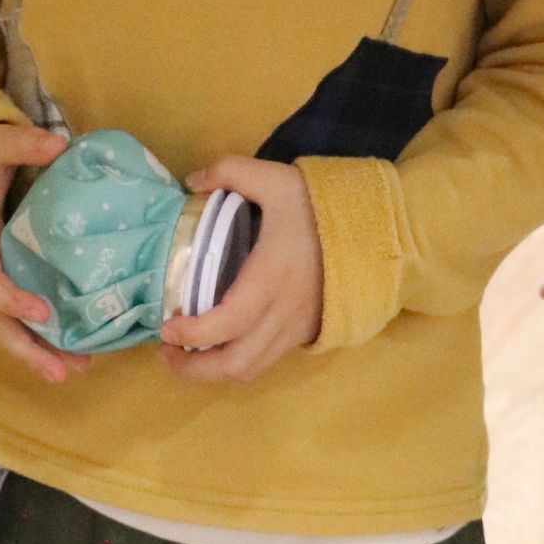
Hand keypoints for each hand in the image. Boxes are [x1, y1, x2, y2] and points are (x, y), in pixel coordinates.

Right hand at [0, 122, 91, 386]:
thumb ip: (24, 144)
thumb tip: (60, 145)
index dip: (11, 300)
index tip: (44, 312)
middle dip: (27, 350)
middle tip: (63, 373)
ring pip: (5, 327)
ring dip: (37, 353)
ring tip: (77, 371)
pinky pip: (14, 319)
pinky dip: (38, 339)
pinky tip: (72, 352)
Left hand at [158, 157, 322, 384]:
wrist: (377, 232)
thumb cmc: (322, 208)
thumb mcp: (276, 179)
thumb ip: (231, 171)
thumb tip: (192, 181)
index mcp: (272, 278)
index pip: (228, 322)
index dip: (193, 333)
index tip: (166, 328)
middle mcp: (283, 313)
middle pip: (236, 364)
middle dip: (193, 369)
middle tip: (166, 351)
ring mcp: (296, 328)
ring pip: (251, 370)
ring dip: (213, 372)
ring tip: (185, 354)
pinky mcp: (304, 334)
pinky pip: (266, 362)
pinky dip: (236, 363)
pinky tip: (218, 346)